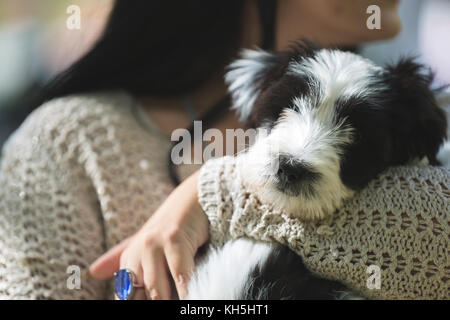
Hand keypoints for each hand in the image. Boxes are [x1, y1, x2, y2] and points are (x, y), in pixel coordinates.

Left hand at [88, 170, 208, 298]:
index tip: (146, 306)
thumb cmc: (174, 224)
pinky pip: (179, 275)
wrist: (194, 197)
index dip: (135, 305)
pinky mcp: (173, 238)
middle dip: (152, 304)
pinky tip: (189, 299)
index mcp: (130, 258)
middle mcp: (137, 252)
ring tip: (183, 305)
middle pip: (140, 296)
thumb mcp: (148, 242)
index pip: (127, 297)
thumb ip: (122, 257)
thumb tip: (93, 272)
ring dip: (167, 302)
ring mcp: (153, 244)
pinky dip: (184, 291)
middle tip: (164, 313)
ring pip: (156, 289)